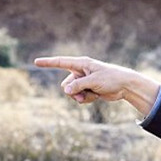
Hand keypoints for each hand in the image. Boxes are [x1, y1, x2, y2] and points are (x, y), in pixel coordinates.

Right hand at [33, 55, 159, 113]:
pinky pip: (80, 97)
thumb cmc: (111, 79)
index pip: (60, 62)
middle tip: (84, 93)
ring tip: (93, 94)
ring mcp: (83, 81)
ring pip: (72, 93)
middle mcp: (80, 71)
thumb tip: (65, 91)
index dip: (48, 63)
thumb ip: (78, 85)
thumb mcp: (93, 81)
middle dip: (73, 92)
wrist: (124, 86)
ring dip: (80, 97)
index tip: (36, 62)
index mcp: (80, 64)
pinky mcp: (88, 89)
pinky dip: (86, 99)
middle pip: (66, 85)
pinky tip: (96, 97)